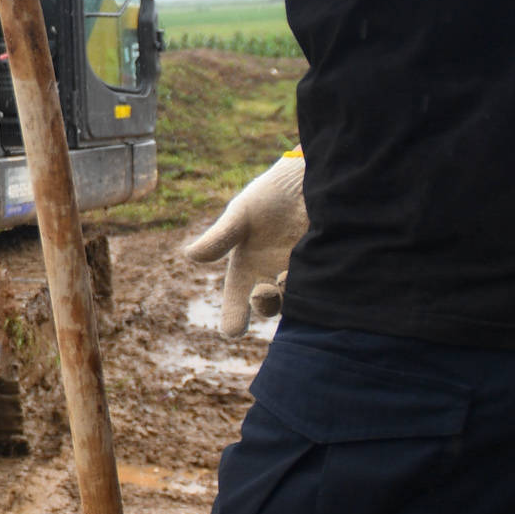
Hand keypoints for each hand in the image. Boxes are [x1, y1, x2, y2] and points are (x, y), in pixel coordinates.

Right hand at [182, 151, 305, 335]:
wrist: (308, 181)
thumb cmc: (268, 198)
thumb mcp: (241, 215)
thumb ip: (220, 237)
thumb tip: (190, 256)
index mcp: (247, 269)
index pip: (237, 300)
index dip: (234, 316)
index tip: (233, 332)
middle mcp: (272, 276)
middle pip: (267, 304)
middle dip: (264, 304)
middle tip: (262, 295)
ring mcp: (299, 274)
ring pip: (293, 298)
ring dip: (288, 294)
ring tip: (284, 278)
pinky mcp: (324, 267)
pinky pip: (318, 286)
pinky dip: (312, 285)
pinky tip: (308, 273)